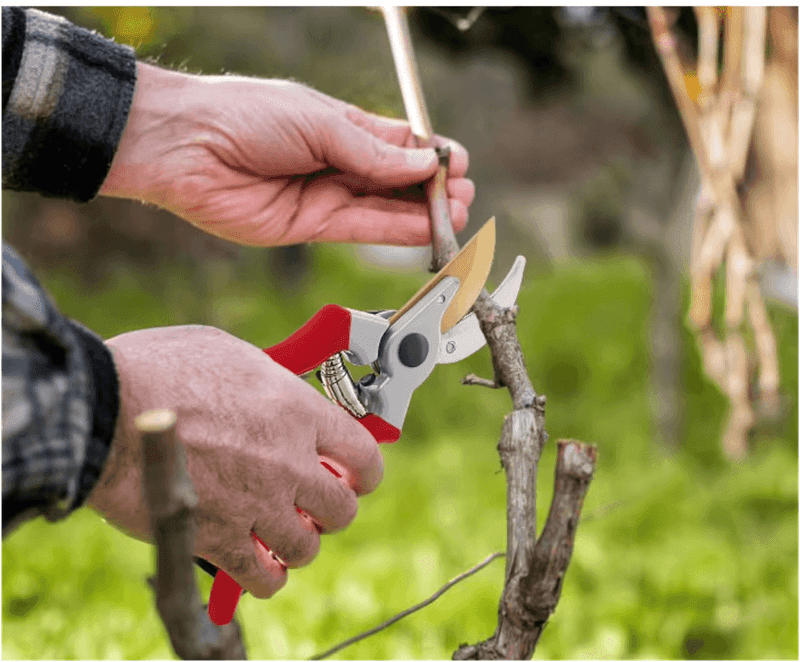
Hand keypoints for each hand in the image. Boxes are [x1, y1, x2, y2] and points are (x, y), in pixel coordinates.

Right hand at [88, 326, 382, 598]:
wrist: (104, 408)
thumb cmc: (158, 369)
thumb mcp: (228, 352)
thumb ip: (266, 381)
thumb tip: (278, 389)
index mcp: (297, 411)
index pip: (365, 454)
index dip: (363, 469)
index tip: (352, 473)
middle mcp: (288, 463)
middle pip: (342, 509)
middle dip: (328, 507)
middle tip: (306, 500)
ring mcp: (258, 505)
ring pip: (306, 547)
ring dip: (294, 541)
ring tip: (274, 529)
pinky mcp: (220, 540)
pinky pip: (264, 579)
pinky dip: (264, 576)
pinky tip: (252, 561)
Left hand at [100, 63, 474, 246]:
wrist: (186, 146)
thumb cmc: (247, 114)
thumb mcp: (320, 123)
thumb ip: (374, 153)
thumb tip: (426, 165)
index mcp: (343, 126)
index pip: (401, 143)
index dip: (433, 155)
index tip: (460, 164)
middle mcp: (339, 162)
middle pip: (400, 180)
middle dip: (435, 189)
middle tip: (466, 199)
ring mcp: (327, 195)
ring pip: (386, 208)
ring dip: (423, 214)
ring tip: (458, 217)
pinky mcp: (311, 226)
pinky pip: (364, 229)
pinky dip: (396, 231)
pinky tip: (426, 229)